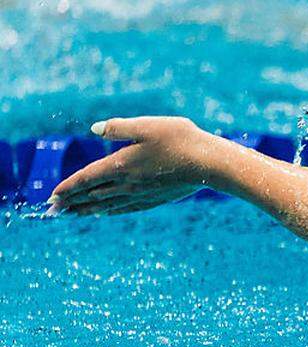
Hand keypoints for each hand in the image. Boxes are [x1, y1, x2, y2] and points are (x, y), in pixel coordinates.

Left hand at [50, 116, 215, 215]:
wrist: (209, 164)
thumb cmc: (180, 140)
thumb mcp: (146, 125)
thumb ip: (118, 128)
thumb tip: (94, 130)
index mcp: (121, 165)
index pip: (86, 178)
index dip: (68, 186)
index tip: (52, 196)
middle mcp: (128, 184)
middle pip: (93, 195)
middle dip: (71, 202)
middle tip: (53, 211)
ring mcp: (142, 194)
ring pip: (107, 205)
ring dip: (87, 210)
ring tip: (73, 215)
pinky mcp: (155, 199)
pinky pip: (126, 208)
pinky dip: (110, 211)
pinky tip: (105, 213)